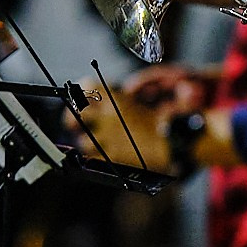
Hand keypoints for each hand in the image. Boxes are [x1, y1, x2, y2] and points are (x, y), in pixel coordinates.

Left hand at [74, 63, 216, 169]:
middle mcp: (108, 116)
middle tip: (74, 125)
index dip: (81, 92)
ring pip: (82, 140)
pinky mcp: (112, 157)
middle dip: (72, 120)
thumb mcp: (143, 103)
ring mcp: (109, 138)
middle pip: (75, 114)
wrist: (174, 143)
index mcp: (117, 99)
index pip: (87, 87)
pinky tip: (102, 156)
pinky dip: (94, 158)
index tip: (80, 98)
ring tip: (96, 143)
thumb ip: (122, 102)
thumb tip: (107, 103)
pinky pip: (92, 159)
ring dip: (86, 141)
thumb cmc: (163, 122)